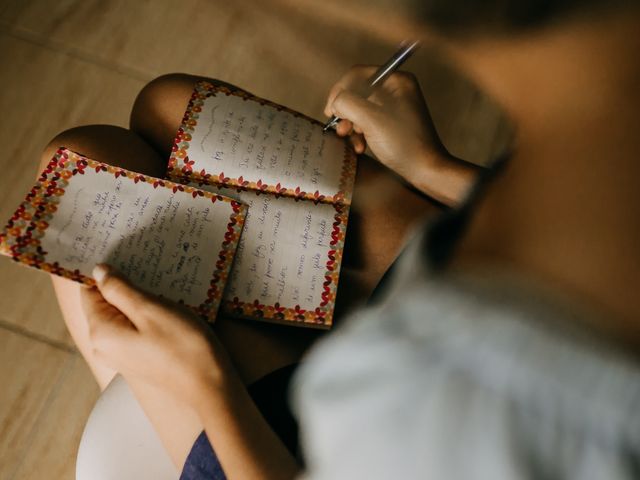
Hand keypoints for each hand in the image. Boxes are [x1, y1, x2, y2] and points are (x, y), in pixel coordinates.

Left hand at [81, 264, 234, 409]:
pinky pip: (136, 329)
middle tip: (152, 270)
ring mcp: (122, 356)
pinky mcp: (139, 361)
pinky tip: (169, 310)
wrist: (208, 389)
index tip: (130, 258)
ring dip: (141, 300)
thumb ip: (120, 290)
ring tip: (165, 288)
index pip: (90, 291)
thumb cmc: (182, 347)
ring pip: (124, 316)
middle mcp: (104, 346)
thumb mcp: (151, 310)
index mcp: (101, 332)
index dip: (108, 272)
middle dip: (126, 286)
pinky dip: (149, 316)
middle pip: (106, 304)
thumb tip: (99, 272)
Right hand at [326, 66, 443, 175]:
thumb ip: (348, 103)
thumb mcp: (371, 119)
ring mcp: (393, 107)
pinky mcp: (391, 123)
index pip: (357, 74)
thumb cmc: (402, 143)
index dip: (339, 91)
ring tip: (350, 139)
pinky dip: (360, 134)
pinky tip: (360, 147)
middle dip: (346, 112)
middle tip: (341, 129)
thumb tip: (335, 102)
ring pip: (360, 109)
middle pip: (357, 92)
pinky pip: (367, 122)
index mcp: (396, 80)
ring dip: (351, 126)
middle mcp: (396, 89)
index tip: (330, 111)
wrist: (424, 169)